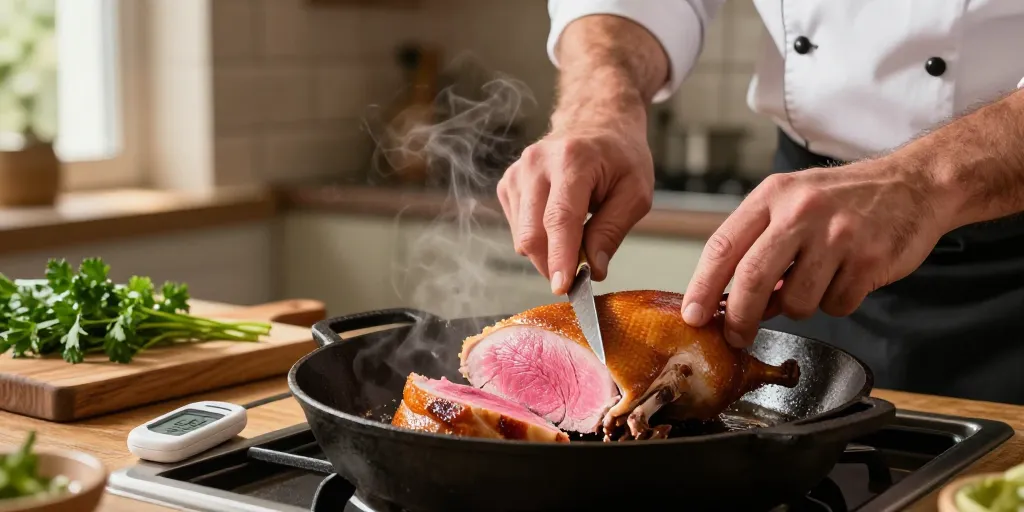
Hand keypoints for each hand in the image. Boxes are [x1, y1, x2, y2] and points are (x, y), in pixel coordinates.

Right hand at [497, 121, 653, 293]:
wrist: (596, 120)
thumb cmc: (620, 155)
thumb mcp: (635, 192)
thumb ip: (612, 231)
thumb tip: (593, 269)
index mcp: (572, 160)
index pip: (559, 219)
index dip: (560, 257)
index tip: (563, 287)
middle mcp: (536, 163)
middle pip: (533, 234)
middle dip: (554, 264)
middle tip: (579, 274)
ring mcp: (517, 173)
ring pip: (522, 237)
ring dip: (548, 252)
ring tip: (576, 237)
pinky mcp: (508, 184)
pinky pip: (518, 230)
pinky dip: (538, 239)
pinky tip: (558, 224)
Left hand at [680, 158, 952, 346]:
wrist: (914, 184)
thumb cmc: (841, 199)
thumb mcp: (790, 201)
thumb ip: (757, 243)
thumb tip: (727, 298)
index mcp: (773, 195)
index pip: (723, 246)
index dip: (702, 287)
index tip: (693, 315)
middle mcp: (802, 211)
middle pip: (751, 279)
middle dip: (738, 318)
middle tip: (736, 335)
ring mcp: (838, 235)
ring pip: (795, 301)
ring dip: (797, 307)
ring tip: (812, 282)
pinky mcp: (869, 260)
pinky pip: (836, 305)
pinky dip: (835, 302)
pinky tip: (845, 277)